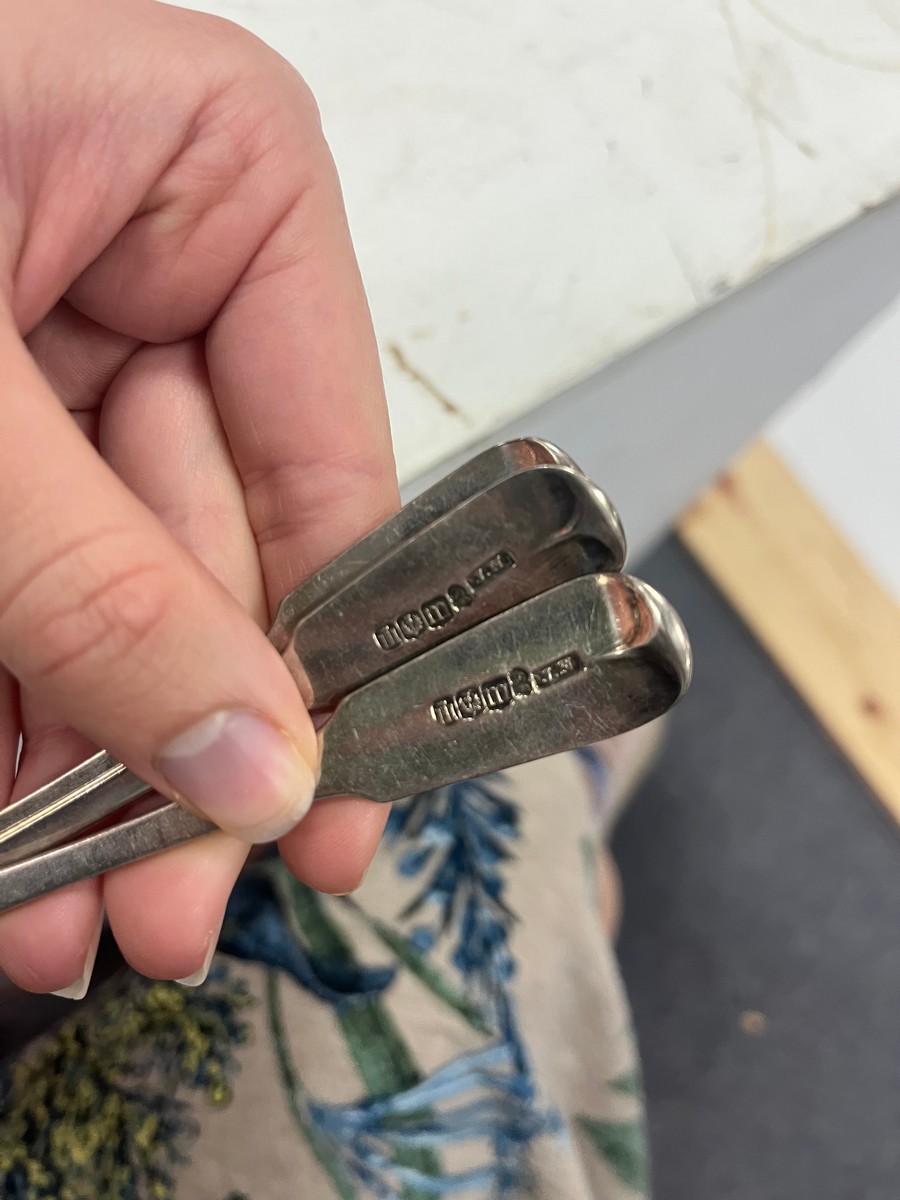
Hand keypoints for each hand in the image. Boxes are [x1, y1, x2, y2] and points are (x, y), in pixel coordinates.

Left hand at [0, 0, 397, 994]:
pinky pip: (29, 593)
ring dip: (88, 770)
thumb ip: (101, 585)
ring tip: (77, 913)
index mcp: (222, 177)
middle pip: (215, 553)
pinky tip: (16, 842)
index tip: (322, 815)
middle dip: (181, 745)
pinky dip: (11, 722)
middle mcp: (161, 268)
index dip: (333, 653)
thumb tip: (254, 763)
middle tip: (175, 908)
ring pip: (115, 599)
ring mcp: (67, 355)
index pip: (328, 454)